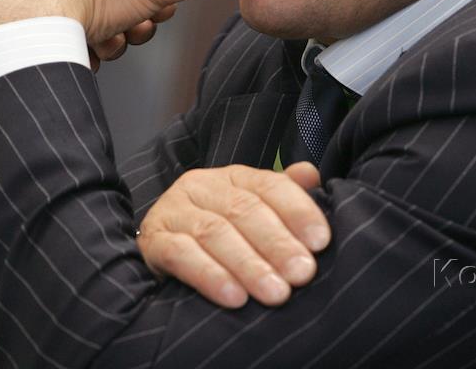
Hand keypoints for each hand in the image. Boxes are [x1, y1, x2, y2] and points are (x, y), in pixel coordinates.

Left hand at [0, 0, 264, 64]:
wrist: (29, 21)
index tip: (158, 7)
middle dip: (139, 22)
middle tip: (130, 30)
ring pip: (110, 18)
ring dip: (116, 39)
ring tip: (102, 42)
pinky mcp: (41, 11)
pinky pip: (81, 33)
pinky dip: (87, 47)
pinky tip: (81, 50)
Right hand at [137, 162, 329, 307]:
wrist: (160, 244)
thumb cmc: (220, 229)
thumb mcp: (252, 208)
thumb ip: (284, 194)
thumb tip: (312, 176)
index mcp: (233, 176)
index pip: (270, 185)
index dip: (298, 210)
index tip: (321, 241)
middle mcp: (202, 186)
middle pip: (244, 210)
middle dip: (277, 243)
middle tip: (303, 274)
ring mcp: (174, 211)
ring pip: (215, 234)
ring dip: (249, 265)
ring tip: (276, 293)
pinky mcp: (154, 241)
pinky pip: (181, 256)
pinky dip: (210, 276)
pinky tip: (234, 298)